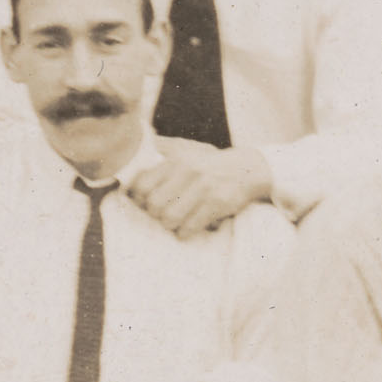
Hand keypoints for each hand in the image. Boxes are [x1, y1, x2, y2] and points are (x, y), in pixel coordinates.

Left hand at [126, 142, 272, 236]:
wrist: (246, 168)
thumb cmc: (209, 162)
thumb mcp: (185, 149)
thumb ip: (161, 150)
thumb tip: (135, 155)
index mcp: (176, 160)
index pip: (143, 184)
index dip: (139, 198)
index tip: (143, 202)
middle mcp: (188, 172)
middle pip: (154, 204)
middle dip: (154, 213)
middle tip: (160, 213)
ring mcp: (204, 188)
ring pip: (170, 218)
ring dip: (169, 224)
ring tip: (173, 222)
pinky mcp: (217, 203)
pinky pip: (190, 226)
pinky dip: (184, 232)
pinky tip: (186, 228)